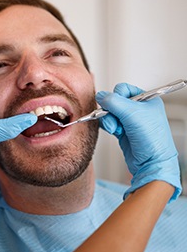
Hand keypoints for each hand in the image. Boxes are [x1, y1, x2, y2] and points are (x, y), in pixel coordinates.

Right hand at [96, 83, 180, 201]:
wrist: (152, 163)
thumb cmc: (152, 139)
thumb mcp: (132, 114)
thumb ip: (113, 102)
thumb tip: (100, 95)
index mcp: (147, 100)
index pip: (124, 89)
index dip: (117, 96)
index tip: (117, 106)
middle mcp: (138, 109)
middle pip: (114, 101)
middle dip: (111, 111)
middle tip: (115, 119)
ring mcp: (130, 120)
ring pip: (109, 112)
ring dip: (109, 120)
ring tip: (115, 129)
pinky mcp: (123, 130)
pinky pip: (109, 122)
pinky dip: (108, 126)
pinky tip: (114, 132)